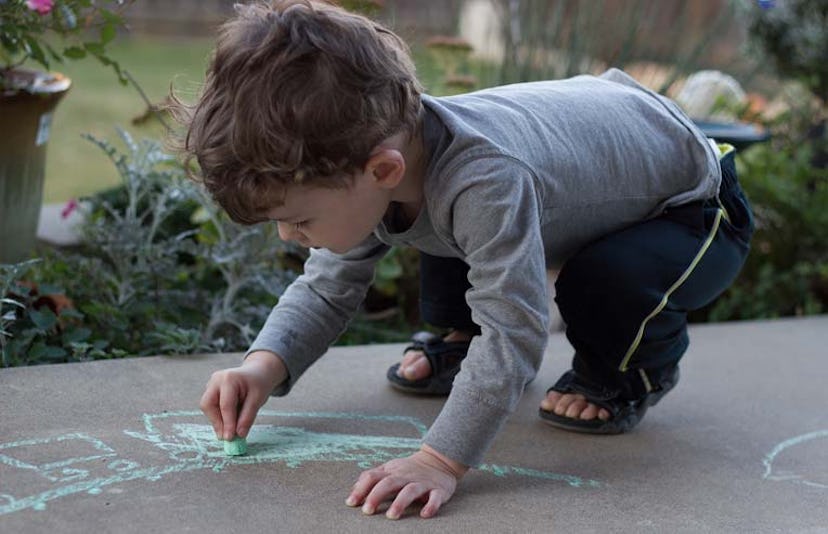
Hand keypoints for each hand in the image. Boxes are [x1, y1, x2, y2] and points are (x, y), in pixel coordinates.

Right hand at [200, 351, 287, 439]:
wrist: (258, 372)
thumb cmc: (259, 384)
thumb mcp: (258, 399)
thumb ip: (248, 417)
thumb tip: (239, 435)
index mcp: (229, 378)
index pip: (225, 405)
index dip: (227, 423)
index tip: (230, 438)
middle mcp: (216, 380)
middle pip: (208, 405)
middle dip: (217, 422)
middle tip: (228, 437)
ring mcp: (211, 384)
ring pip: (207, 407)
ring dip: (218, 420)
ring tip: (232, 428)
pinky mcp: (211, 391)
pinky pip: (211, 407)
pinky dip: (220, 416)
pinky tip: (231, 420)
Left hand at [345, 444, 467, 519]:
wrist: (439, 460)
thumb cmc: (408, 469)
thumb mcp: (389, 469)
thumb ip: (372, 477)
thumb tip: (353, 490)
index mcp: (392, 472)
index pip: (373, 477)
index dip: (361, 489)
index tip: (351, 503)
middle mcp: (405, 476)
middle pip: (389, 483)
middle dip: (376, 496)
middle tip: (367, 511)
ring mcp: (422, 483)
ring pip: (410, 490)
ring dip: (400, 502)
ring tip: (391, 515)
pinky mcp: (438, 490)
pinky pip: (435, 497)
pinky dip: (431, 505)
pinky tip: (425, 515)